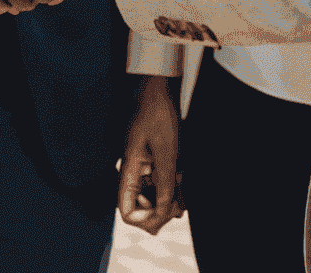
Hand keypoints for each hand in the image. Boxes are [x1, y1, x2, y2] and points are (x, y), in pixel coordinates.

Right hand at [118, 76, 183, 234]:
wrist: (161, 90)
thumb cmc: (160, 117)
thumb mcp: (167, 153)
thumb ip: (165, 185)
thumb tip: (163, 214)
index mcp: (130, 170)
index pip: (127, 211)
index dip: (145, 219)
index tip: (164, 210)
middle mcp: (133, 173)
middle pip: (141, 209)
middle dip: (161, 211)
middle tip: (179, 202)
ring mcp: (143, 168)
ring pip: (153, 199)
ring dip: (169, 199)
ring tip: (183, 187)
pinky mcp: (152, 162)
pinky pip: (160, 186)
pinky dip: (173, 188)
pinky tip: (182, 179)